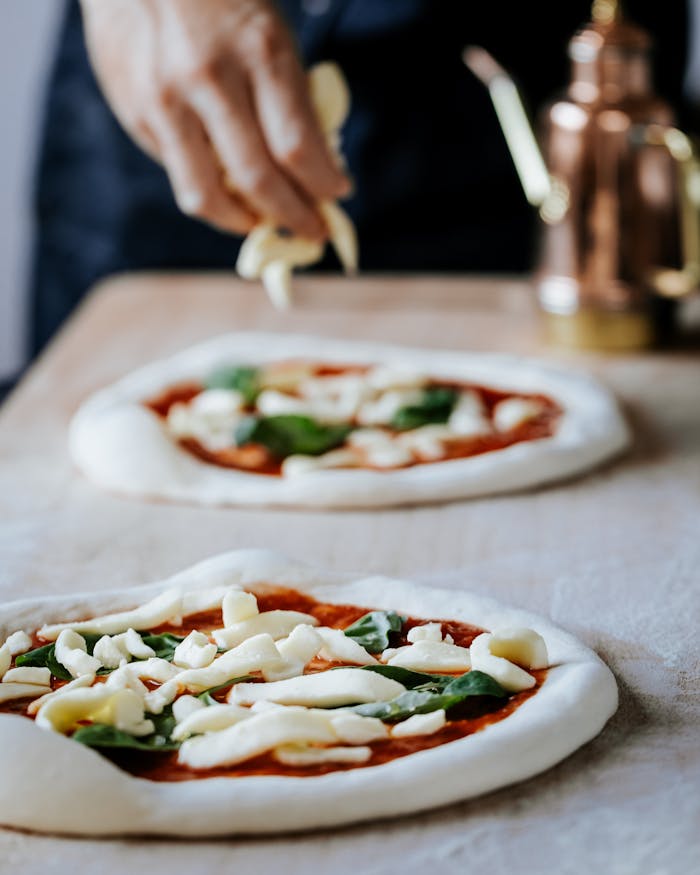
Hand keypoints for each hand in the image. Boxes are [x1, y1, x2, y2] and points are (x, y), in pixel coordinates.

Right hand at [80, 0, 350, 237]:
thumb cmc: (223, 3)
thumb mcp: (271, 35)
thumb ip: (291, 101)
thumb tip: (312, 174)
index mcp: (257, 50)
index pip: (297, 146)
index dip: (322, 185)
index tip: (338, 197)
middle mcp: (208, 78)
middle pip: (258, 180)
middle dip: (293, 216)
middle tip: (312, 229)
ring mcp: (164, 98)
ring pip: (206, 196)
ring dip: (242, 222)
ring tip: (262, 222)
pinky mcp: (134, 112)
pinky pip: (178, 171)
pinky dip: (208, 187)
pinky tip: (223, 180)